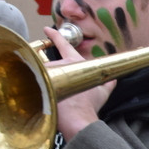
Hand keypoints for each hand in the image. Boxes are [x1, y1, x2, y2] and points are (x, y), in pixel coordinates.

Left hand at [44, 25, 116, 140]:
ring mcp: (48, 73)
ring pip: (42, 75)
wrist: (77, 119)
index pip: (64, 44)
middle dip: (53, 78)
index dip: (55, 36)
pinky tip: (43, 101)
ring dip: (45, 85)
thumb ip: (108, 83)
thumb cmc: (89, 105)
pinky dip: (38, 91)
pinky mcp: (39, 83)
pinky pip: (34, 84)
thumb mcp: (103, 92)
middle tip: (56, 90)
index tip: (48, 29)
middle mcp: (60, 64)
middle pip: (51, 66)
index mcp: (75, 62)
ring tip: (52, 100)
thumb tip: (113, 79)